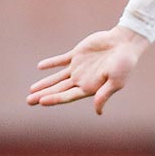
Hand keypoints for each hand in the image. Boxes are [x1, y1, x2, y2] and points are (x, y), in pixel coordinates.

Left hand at [27, 26, 148, 114]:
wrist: (126, 43)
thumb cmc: (125, 63)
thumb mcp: (116, 81)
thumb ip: (104, 95)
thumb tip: (98, 112)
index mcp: (90, 88)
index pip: (68, 96)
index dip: (54, 99)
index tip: (41, 101)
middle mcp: (83, 79)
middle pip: (59, 89)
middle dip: (43, 95)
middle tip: (28, 101)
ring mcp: (79, 67)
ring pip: (57, 77)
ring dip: (45, 83)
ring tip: (31, 90)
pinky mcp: (78, 54)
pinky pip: (61, 60)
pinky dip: (51, 63)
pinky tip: (40, 67)